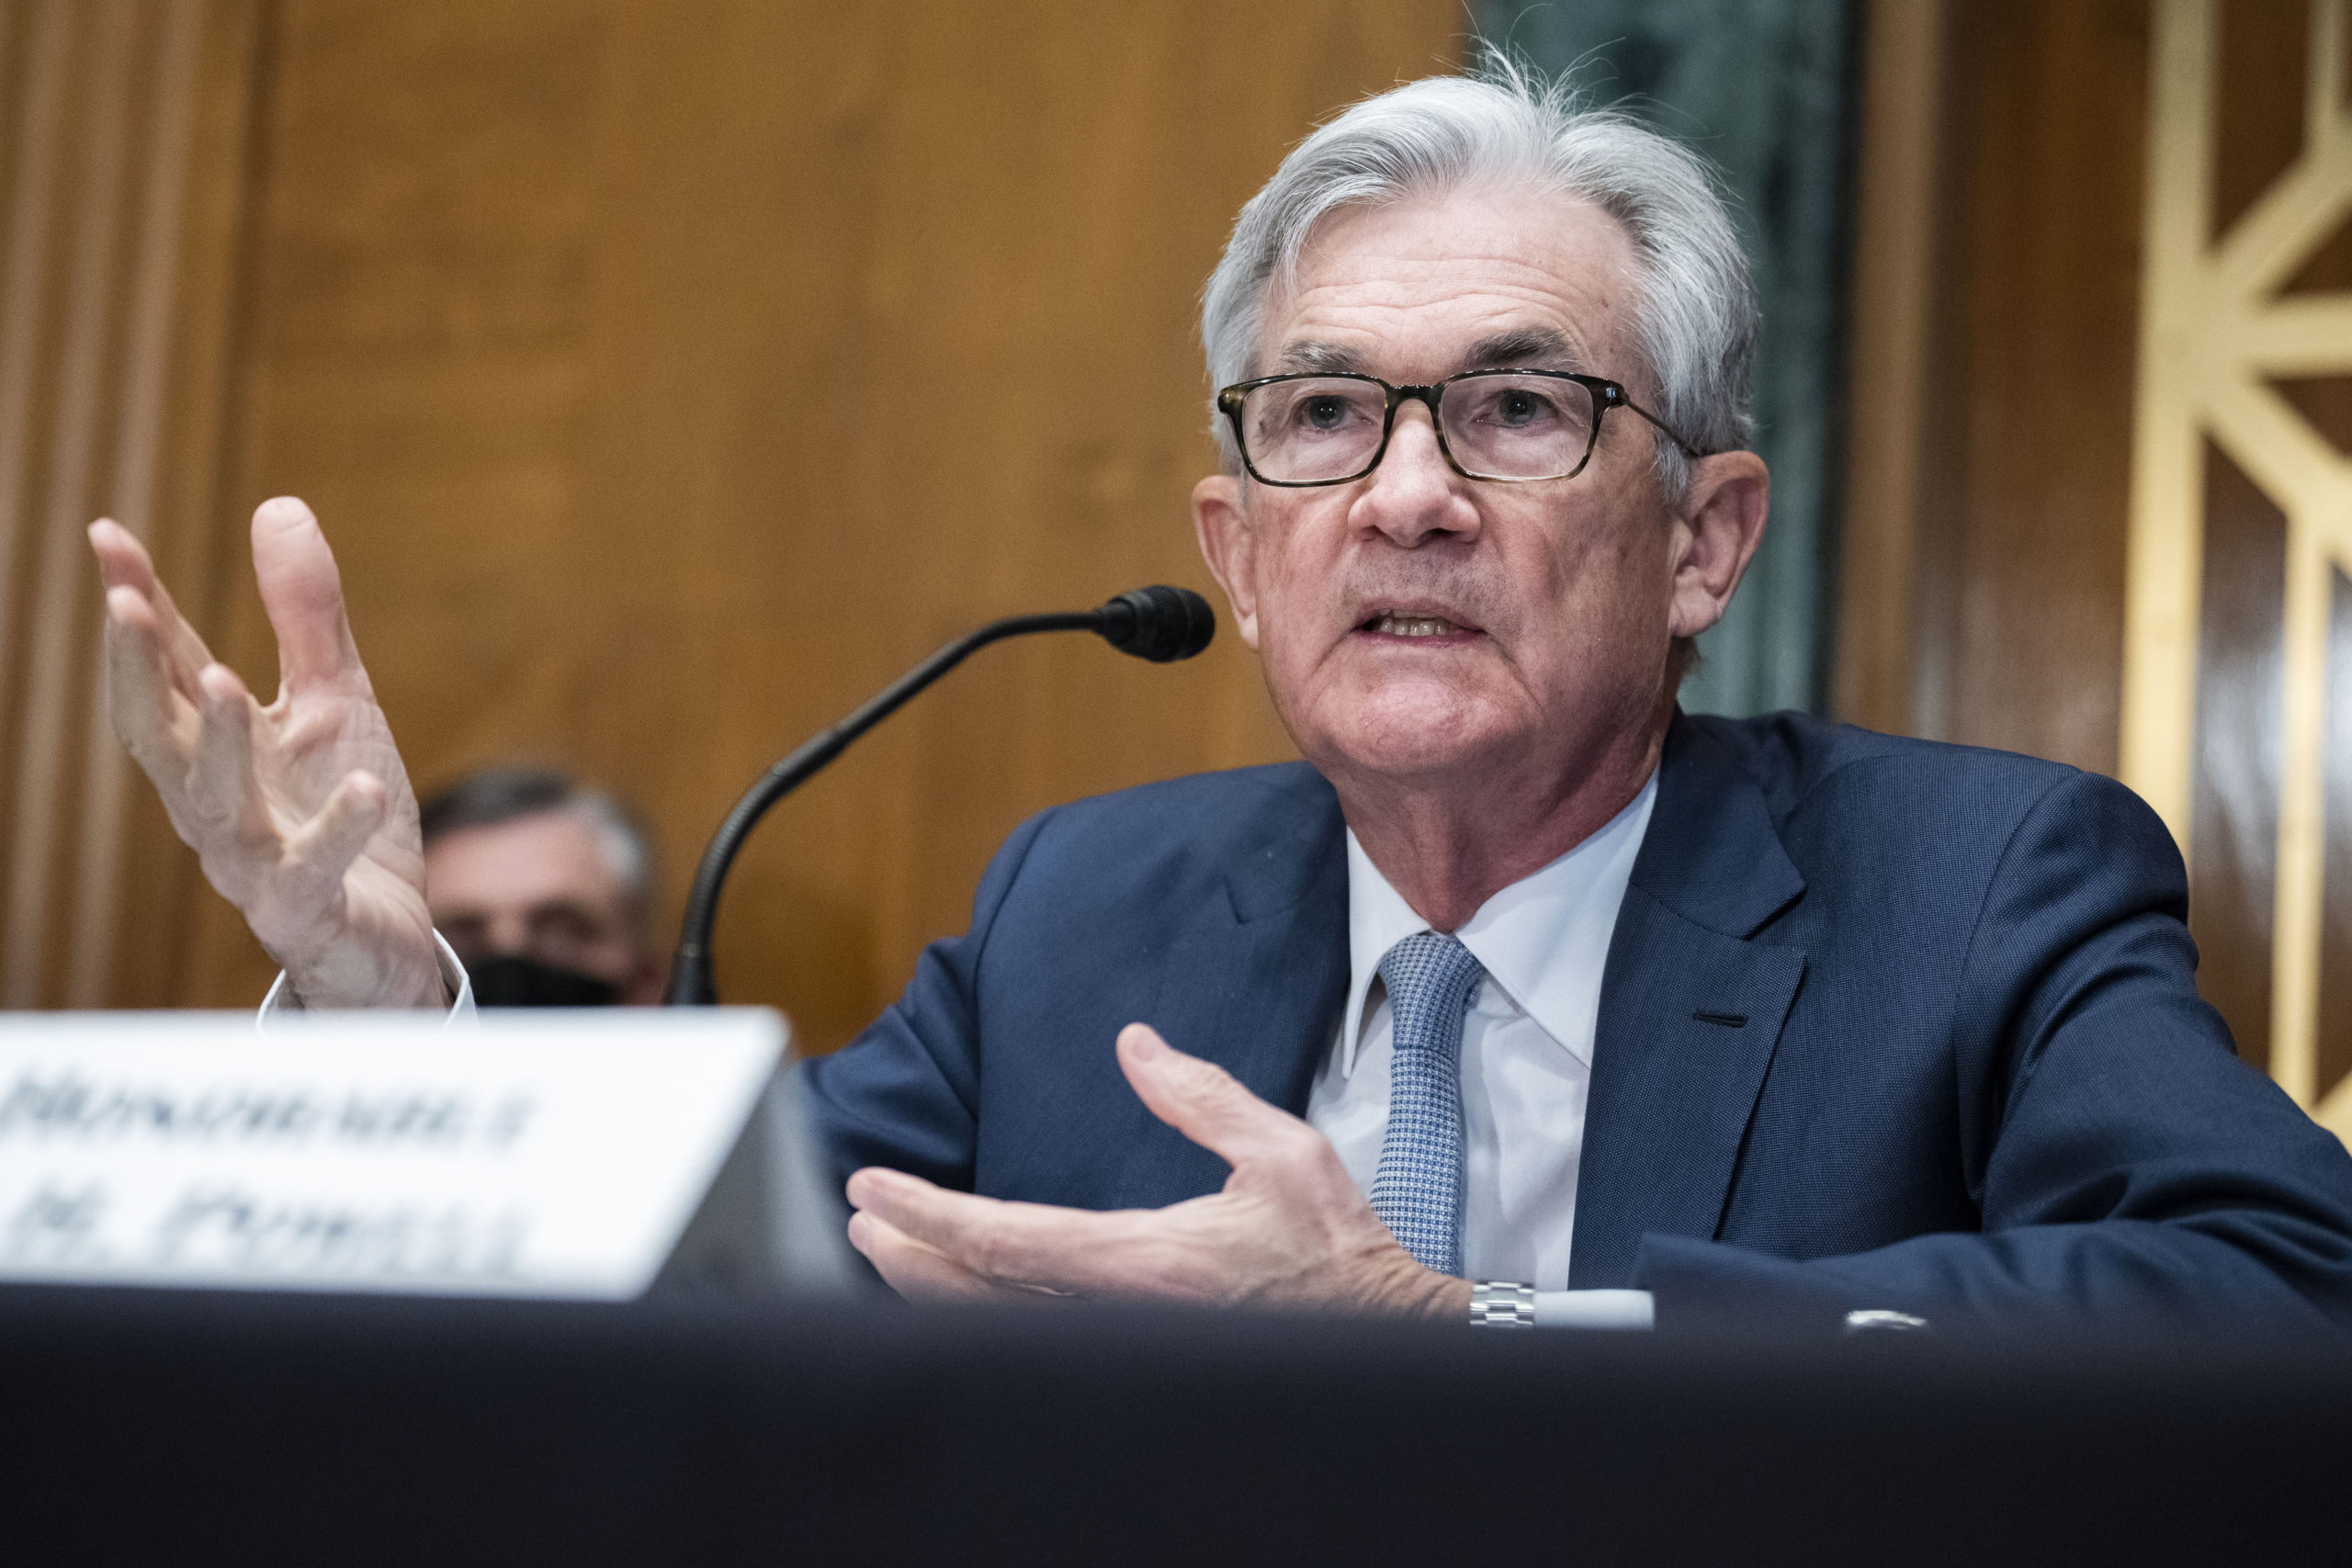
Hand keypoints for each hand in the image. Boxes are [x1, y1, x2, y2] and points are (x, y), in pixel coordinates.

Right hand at [88, 498, 444, 1007]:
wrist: (387, 940)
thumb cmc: (345, 815)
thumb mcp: (337, 702)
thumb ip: (306, 617)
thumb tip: (278, 505)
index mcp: (215, 748)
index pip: (165, 668)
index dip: (137, 605)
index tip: (107, 535)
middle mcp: (215, 804)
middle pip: (159, 734)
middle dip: (136, 671)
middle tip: (122, 602)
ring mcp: (253, 862)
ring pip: (215, 805)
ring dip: (216, 742)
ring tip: (222, 677)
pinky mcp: (307, 908)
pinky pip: (314, 870)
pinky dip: (336, 830)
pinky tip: (366, 789)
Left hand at [844, 1023, 1470, 1318]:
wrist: (1383, 1331)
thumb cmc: (1336, 1245)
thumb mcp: (1282, 1150)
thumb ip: (1200, 1095)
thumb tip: (1134, 1043)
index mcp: (1151, 1260)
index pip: (1011, 1241)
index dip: (931, 1218)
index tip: (874, 1191)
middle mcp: (1125, 1310)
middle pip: (983, 1292)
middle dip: (911, 1253)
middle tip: (861, 1214)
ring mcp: (1127, 1337)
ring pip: (1000, 1321)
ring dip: (934, 1283)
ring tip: (888, 1244)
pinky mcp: (1139, 1346)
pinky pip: (1034, 1331)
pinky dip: (980, 1305)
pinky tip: (959, 1283)